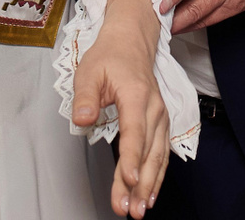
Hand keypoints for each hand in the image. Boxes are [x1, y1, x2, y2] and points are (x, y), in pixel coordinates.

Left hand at [71, 0, 168, 218]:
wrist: (131, 41)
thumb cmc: (109, 56)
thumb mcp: (89, 71)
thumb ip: (85, 97)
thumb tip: (82, 120)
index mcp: (136, 95)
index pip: (134, 131)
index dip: (131, 157)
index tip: (127, 180)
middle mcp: (153, 108)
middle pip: (149, 151)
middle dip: (140, 184)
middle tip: (131, 209)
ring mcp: (160, 117)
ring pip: (158, 157)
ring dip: (150, 186)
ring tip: (139, 210)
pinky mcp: (160, 124)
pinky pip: (161, 154)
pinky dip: (157, 177)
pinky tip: (150, 196)